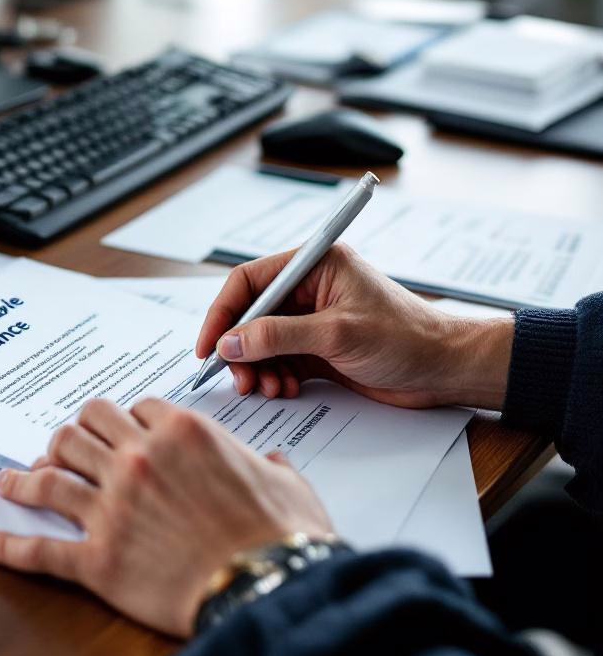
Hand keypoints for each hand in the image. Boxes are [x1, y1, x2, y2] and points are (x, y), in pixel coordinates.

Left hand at [0, 398, 333, 637]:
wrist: (268, 590)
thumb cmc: (282, 539)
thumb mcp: (287, 486)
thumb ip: (271, 466)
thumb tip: (273, 463)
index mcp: (181, 433)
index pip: (133, 407)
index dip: (124, 418)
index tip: (119, 431)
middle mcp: (137, 460)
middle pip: (82, 427)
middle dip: (72, 435)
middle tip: (64, 449)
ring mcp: (111, 508)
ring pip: (50, 474)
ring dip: (26, 474)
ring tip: (11, 478)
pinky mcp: (96, 559)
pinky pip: (38, 548)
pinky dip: (7, 545)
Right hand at [196, 245, 514, 409]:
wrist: (446, 369)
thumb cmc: (407, 338)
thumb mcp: (337, 334)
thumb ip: (279, 336)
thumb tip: (231, 343)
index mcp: (315, 265)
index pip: (250, 281)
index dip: (223, 313)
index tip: (210, 347)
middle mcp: (310, 288)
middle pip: (252, 315)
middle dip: (241, 349)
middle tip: (240, 379)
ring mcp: (313, 319)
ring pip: (262, 342)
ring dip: (258, 368)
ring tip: (268, 389)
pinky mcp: (319, 348)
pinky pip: (280, 361)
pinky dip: (275, 377)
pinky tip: (285, 390)